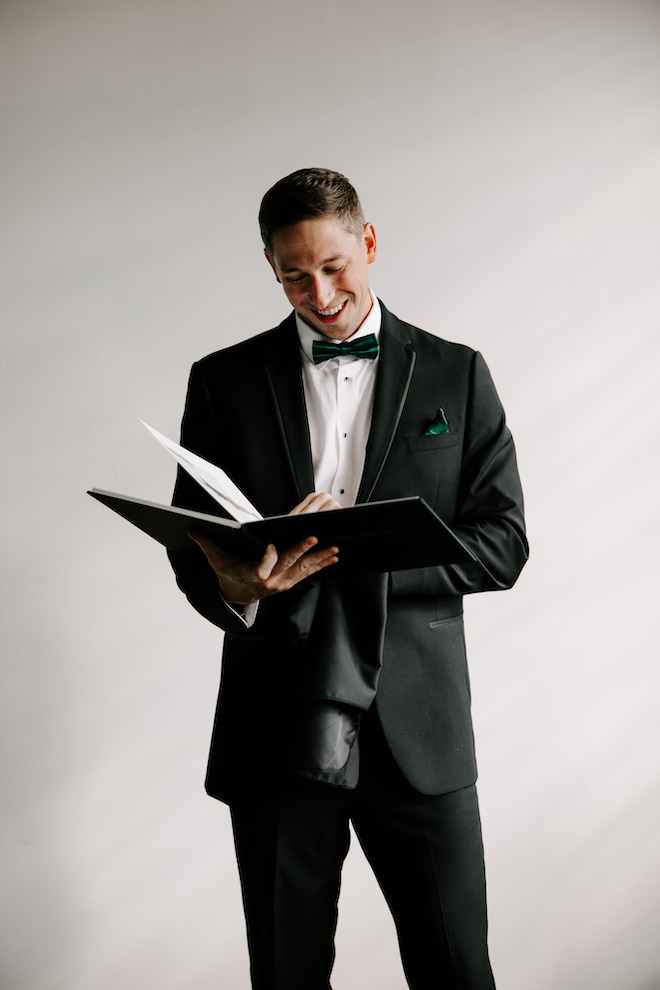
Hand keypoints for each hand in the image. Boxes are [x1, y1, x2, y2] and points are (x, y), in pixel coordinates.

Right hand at [188, 493, 340, 605]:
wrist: (238, 595)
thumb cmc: (229, 572)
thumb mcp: (216, 559)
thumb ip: (207, 544)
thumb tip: (191, 529)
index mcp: (250, 574)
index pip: (260, 568)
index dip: (266, 559)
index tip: (271, 547)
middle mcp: (269, 581)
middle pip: (286, 564)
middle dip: (301, 550)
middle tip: (314, 537)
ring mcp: (282, 583)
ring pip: (302, 569)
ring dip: (319, 558)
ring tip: (334, 547)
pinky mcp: (291, 582)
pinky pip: (308, 573)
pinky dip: (321, 564)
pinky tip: (334, 556)